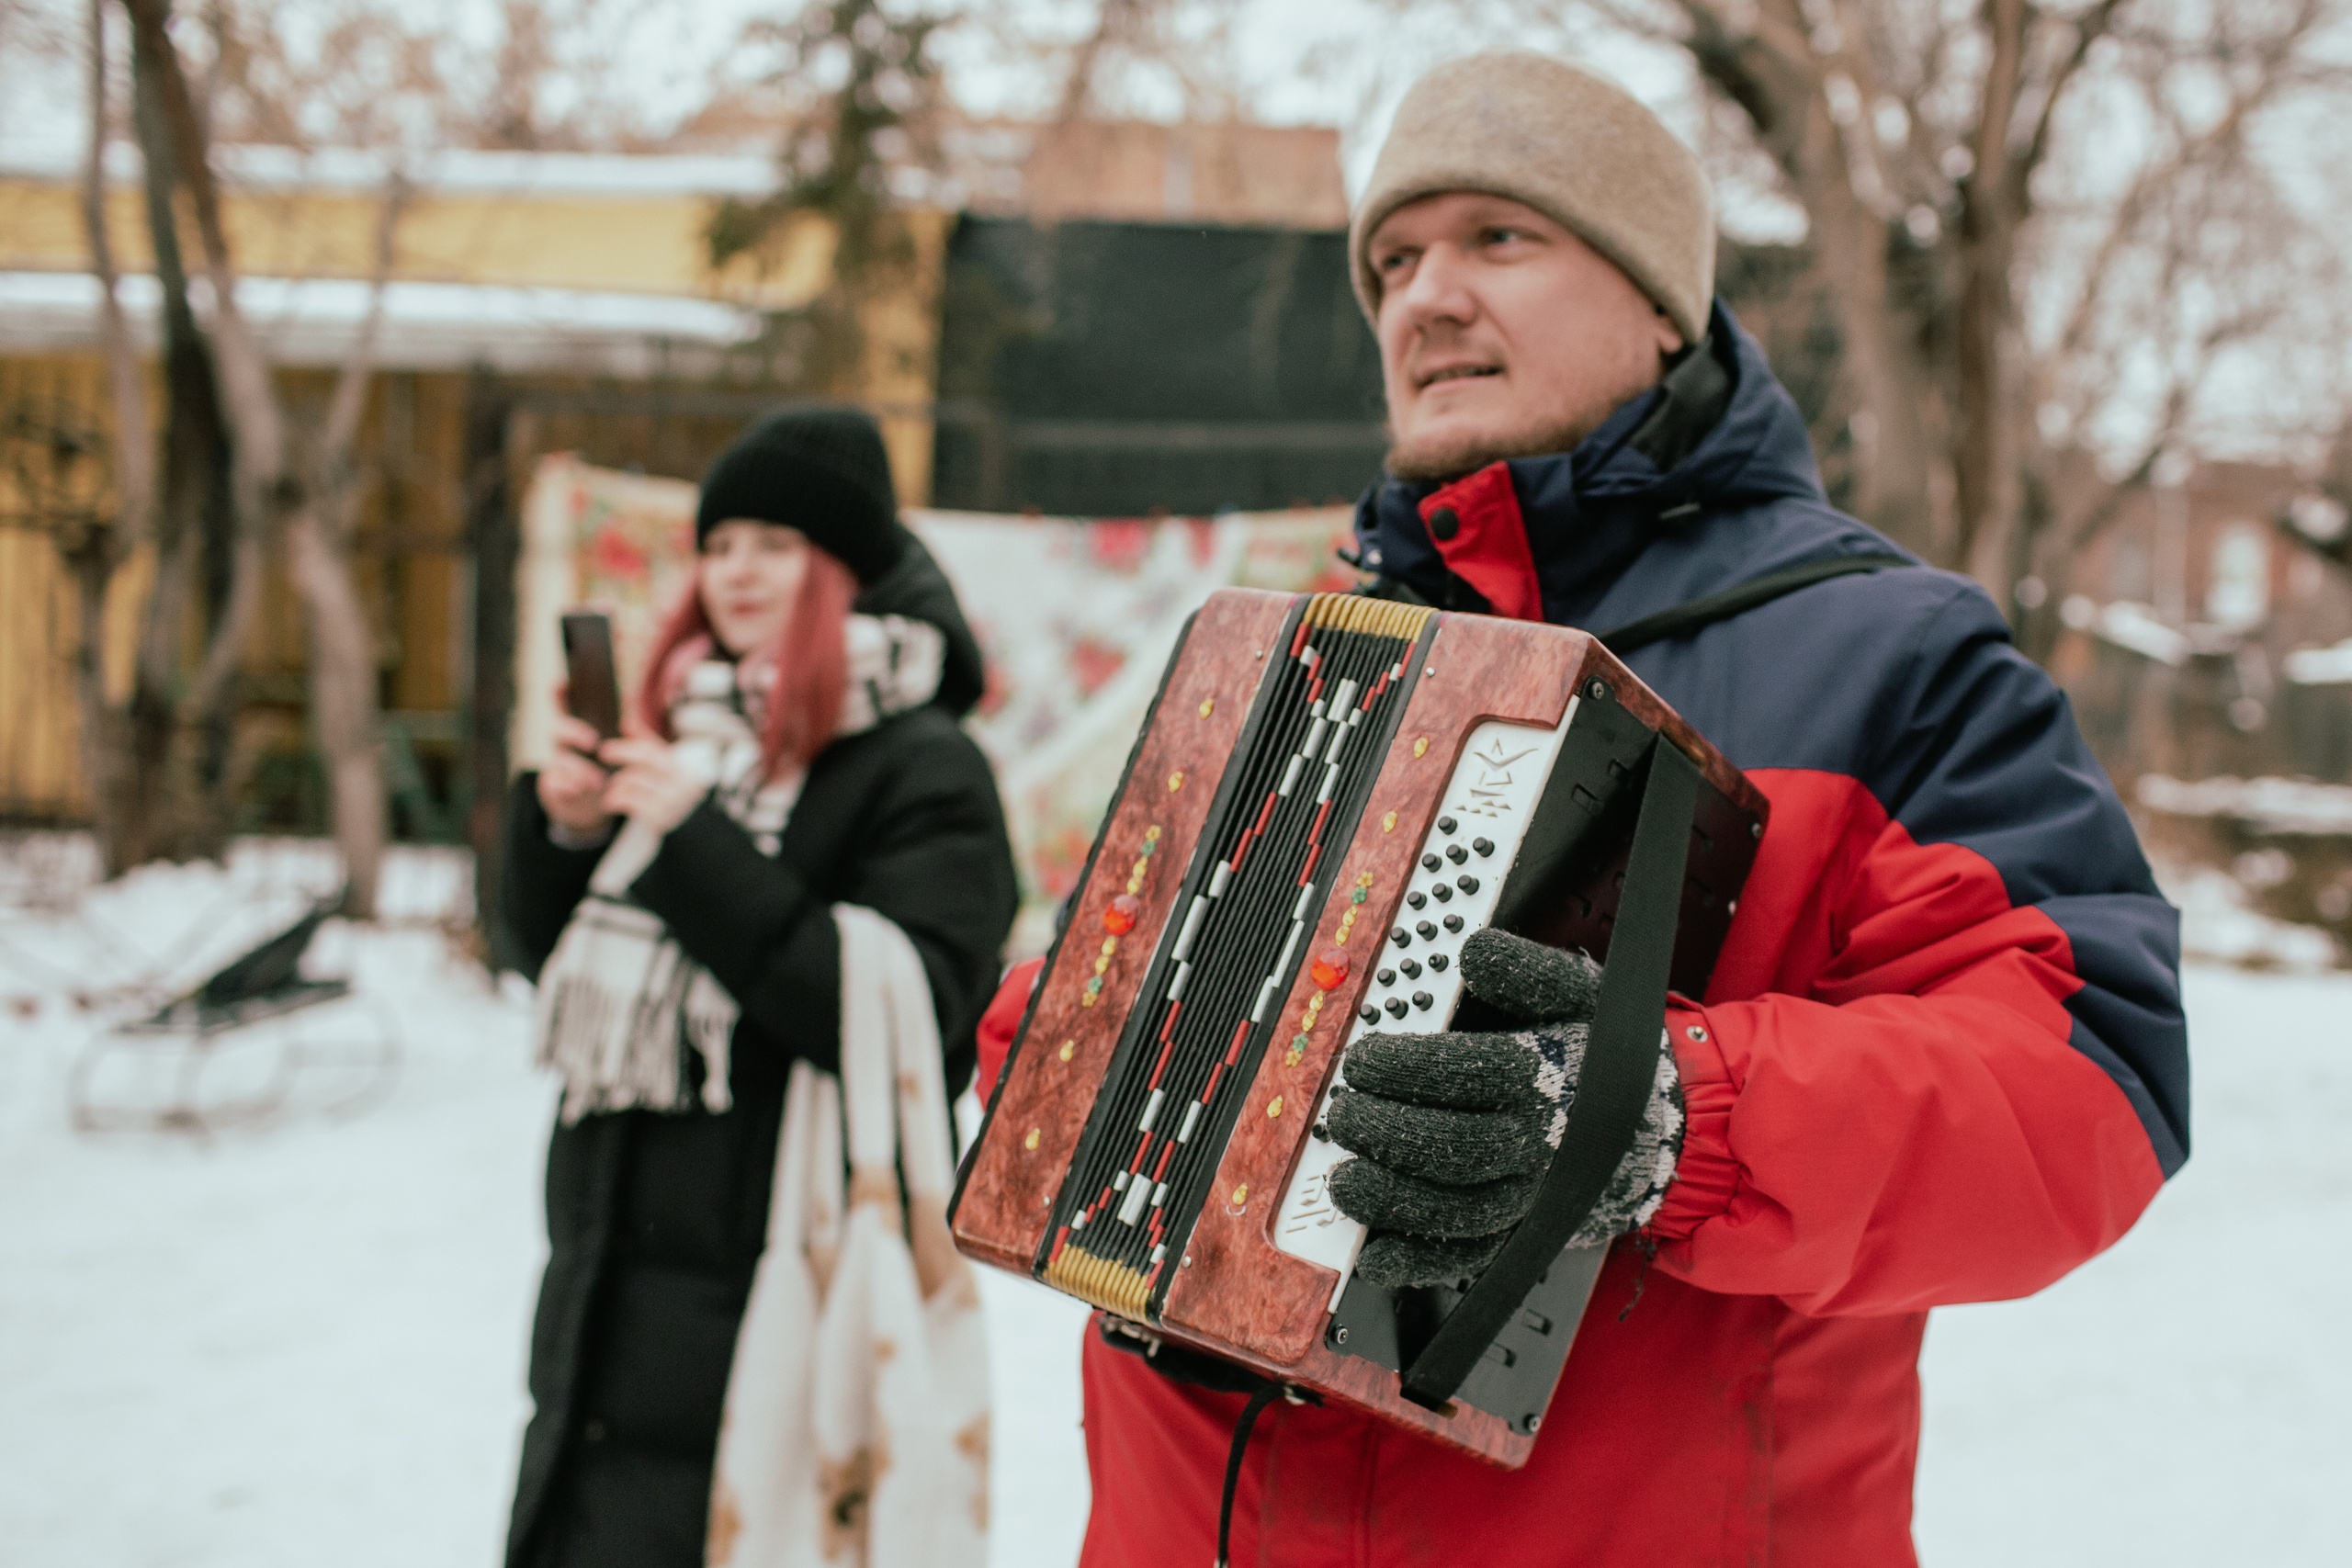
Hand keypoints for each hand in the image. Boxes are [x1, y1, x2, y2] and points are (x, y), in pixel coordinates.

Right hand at [537, 695, 614, 838]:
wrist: (592, 804)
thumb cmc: (604, 768)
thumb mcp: (612, 746)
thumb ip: (618, 724)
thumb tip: (628, 695)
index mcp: (578, 731)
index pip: (566, 708)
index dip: (560, 695)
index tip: (561, 683)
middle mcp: (564, 745)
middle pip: (559, 730)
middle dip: (575, 732)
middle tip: (593, 741)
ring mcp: (556, 764)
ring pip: (558, 759)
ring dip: (579, 768)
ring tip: (598, 779)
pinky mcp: (552, 785)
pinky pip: (552, 782)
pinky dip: (567, 785)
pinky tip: (579, 789)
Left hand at [598, 734, 710, 834]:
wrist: (689, 827)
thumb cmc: (669, 789)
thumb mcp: (663, 764)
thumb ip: (646, 743)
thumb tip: (627, 722)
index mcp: (680, 766)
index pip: (650, 750)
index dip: (626, 746)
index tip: (605, 748)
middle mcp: (680, 782)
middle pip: (643, 762)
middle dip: (621, 755)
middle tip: (603, 753)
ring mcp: (671, 801)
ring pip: (632, 783)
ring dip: (616, 784)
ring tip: (611, 787)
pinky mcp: (660, 818)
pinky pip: (629, 802)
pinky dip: (615, 800)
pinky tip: (610, 802)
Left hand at [1327, 929, 1680, 1287]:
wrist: (1646, 1127)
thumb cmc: (1593, 1054)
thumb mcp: (1577, 995)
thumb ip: (1528, 971)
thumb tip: (1475, 953)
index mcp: (1546, 1079)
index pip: (1475, 1073)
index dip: (1409, 1067)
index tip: (1363, 1059)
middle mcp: (1539, 1144)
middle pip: (1459, 1148)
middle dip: (1388, 1132)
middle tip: (1344, 1112)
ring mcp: (1529, 1197)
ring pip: (1460, 1211)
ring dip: (1393, 1199)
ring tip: (1345, 1177)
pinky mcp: (1518, 1236)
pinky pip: (1470, 1259)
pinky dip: (1421, 1265)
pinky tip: (1377, 1255)